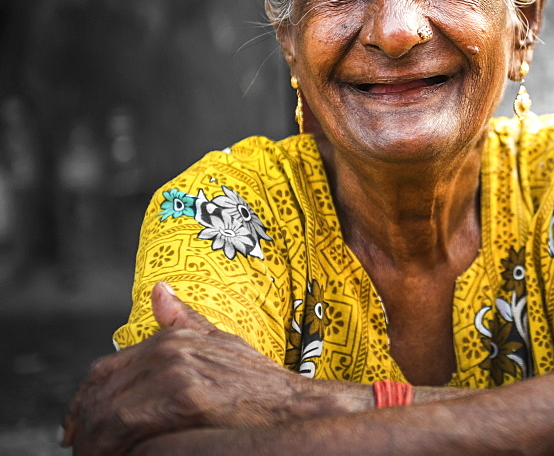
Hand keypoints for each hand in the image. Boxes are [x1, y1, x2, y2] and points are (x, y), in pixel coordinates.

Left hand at [61, 282, 340, 455]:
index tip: (77, 432)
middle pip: (99, 395)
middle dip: (84, 429)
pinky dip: (114, 447)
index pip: (102, 372)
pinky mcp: (185, 398)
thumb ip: (186, 322)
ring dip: (95, 443)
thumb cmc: (262, 385)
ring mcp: (177, 372)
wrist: (299, 406)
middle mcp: (170, 350)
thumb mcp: (222, 345)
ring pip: (107, 414)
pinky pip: (127, 427)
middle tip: (84, 451)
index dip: (82, 405)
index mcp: (172, 340)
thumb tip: (158, 291)